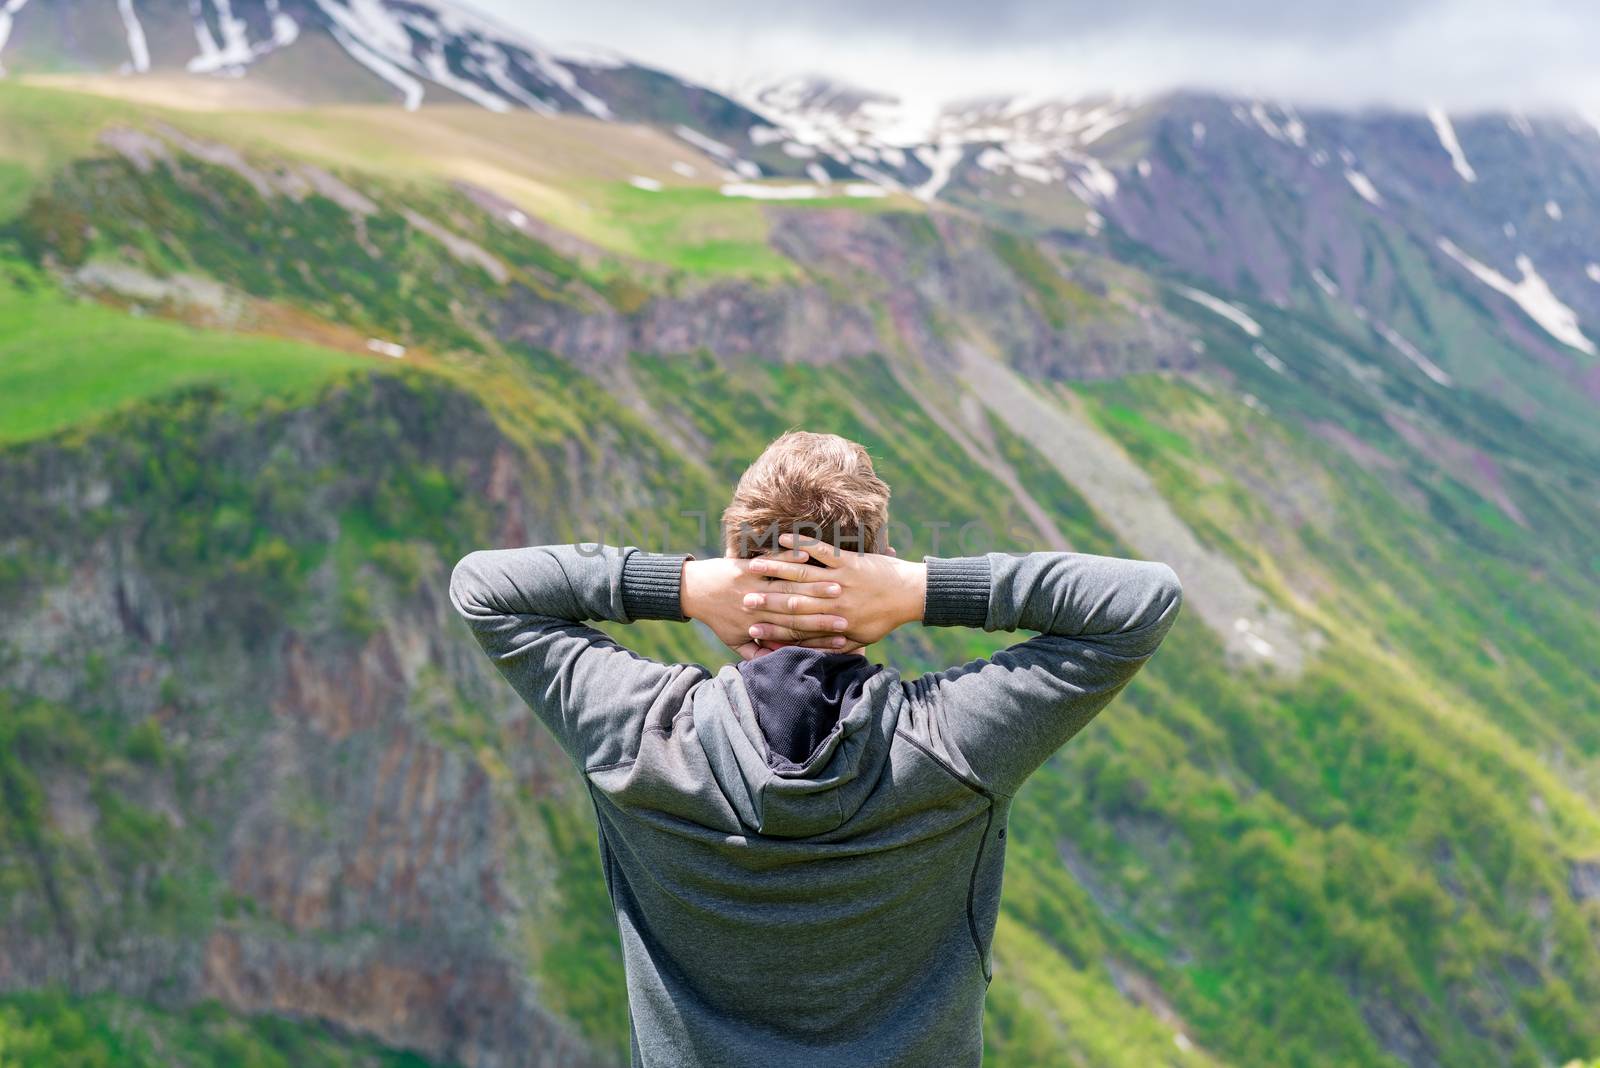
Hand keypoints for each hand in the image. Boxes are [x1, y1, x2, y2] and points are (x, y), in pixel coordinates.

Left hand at [681, 556, 852, 660]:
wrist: (694, 591)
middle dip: (826, 612)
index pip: (797, 633)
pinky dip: (791, 557)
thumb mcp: (734, 641)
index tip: (843, 637)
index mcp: (759, 626)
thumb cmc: (717, 617)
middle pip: (799, 610)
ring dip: (815, 584)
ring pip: (789, 586)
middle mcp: (759, 607)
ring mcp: (754, 585)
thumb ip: (755, 654)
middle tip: (850, 614)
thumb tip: (776, 664)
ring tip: (839, 586)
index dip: (821, 636)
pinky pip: (773, 561)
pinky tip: (809, 556)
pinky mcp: (748, 567)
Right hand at [743, 533, 925, 647]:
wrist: (911, 595)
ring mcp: (839, 578)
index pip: (795, 626)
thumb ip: (838, 647)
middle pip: (791, 599)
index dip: (771, 628)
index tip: (749, 627)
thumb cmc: (886, 618)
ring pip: (801, 573)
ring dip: (774, 569)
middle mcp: (832, 601)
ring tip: (751, 566)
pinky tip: (782, 537)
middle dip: (764, 599)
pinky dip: (801, 543)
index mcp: (833, 621)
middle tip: (740, 598)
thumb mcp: (861, 638)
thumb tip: (815, 655)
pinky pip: (821, 549)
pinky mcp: (847, 560)